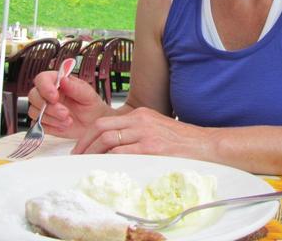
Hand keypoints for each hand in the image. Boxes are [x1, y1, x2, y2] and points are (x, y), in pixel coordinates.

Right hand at [28, 70, 110, 138]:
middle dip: (49, 107)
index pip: (42, 78)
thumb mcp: (89, 96)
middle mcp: (48, 94)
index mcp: (58, 82)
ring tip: (68, 121)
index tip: (55, 97)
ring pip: (34, 111)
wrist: (93, 124)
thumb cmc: (91, 106)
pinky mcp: (43, 122)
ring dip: (51, 118)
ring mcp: (44, 108)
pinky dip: (51, 127)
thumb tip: (63, 79)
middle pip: (33, 96)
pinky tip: (63, 126)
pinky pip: (38, 125)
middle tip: (65, 113)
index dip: (45, 87)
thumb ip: (76, 88)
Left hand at [71, 107, 213, 159]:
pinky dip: (109, 159)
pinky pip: (122, 152)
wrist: (204, 143)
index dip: (87, 136)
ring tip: (87, 164)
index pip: (104, 122)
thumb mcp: (156, 128)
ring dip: (93, 153)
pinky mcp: (152, 147)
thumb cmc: (181, 140)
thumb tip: (113, 147)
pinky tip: (104, 166)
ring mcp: (145, 133)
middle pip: (101, 128)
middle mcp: (140, 120)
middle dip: (84, 144)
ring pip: (108, 140)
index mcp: (140, 114)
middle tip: (77, 158)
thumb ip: (136, 132)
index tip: (80, 148)